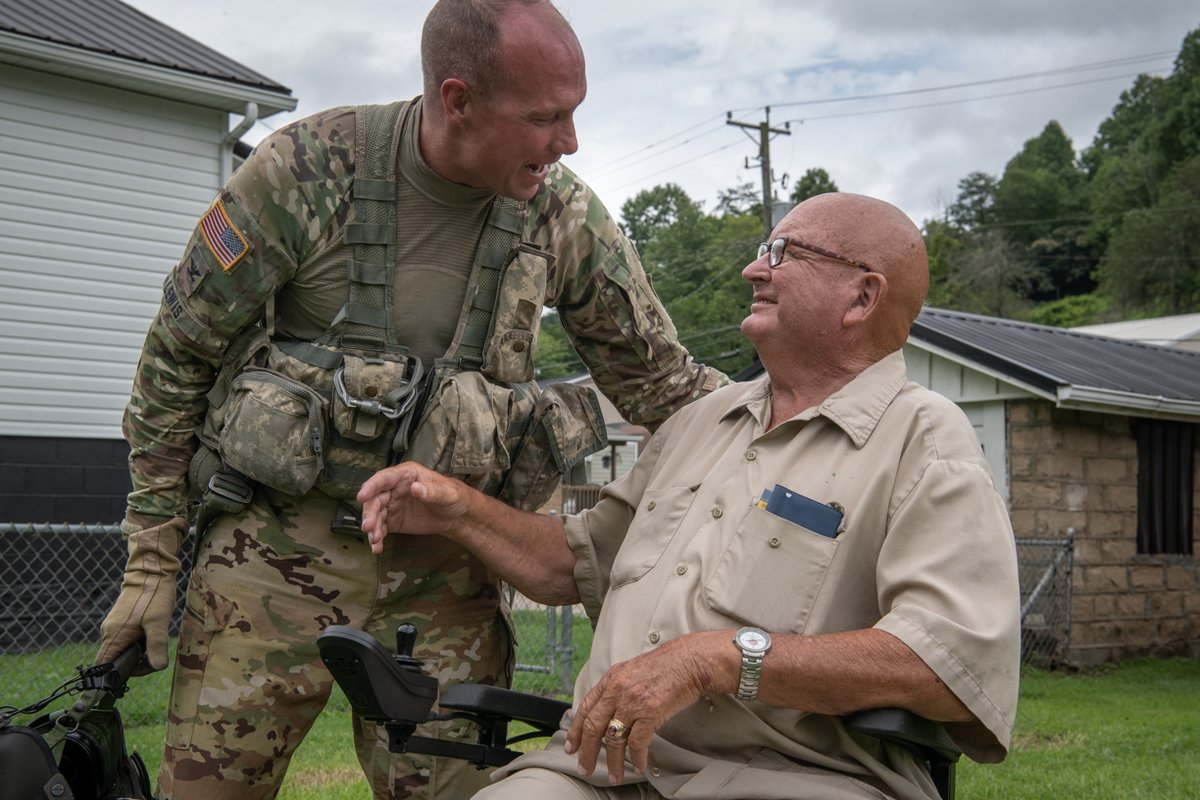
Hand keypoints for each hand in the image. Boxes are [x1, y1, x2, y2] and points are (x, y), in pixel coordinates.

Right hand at [97, 515, 185, 673]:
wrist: (151, 571)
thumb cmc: (154, 596)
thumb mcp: (158, 622)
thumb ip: (156, 646)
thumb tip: (157, 667)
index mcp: (113, 636)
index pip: (104, 667)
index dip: (117, 676)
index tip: (137, 673)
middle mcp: (109, 632)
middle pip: (115, 661)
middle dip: (134, 665)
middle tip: (155, 658)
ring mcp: (114, 626)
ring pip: (121, 650)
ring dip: (137, 653)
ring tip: (155, 644)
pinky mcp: (121, 621)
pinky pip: (125, 640)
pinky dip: (137, 643)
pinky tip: (151, 635)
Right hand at [357, 462, 470, 553]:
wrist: (456, 515)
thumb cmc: (453, 497)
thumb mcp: (447, 493)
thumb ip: (432, 491)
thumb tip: (415, 488)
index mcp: (406, 475)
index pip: (384, 479)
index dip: (371, 486)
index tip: (361, 497)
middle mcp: (394, 488)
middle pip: (375, 499)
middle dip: (370, 513)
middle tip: (368, 528)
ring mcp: (392, 505)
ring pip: (375, 515)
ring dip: (372, 528)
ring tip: (375, 540)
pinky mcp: (393, 521)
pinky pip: (381, 528)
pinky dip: (377, 538)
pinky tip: (377, 548)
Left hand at [565, 632, 726, 783]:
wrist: (689, 660)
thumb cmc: (664, 666)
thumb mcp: (631, 671)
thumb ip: (616, 689)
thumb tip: (606, 712)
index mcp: (610, 680)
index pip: (585, 708)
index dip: (575, 731)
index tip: (572, 747)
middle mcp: (617, 690)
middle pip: (593, 727)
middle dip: (587, 752)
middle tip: (585, 768)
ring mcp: (633, 701)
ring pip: (614, 739)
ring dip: (612, 762)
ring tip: (615, 776)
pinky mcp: (651, 712)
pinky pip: (638, 742)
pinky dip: (637, 758)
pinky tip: (638, 766)